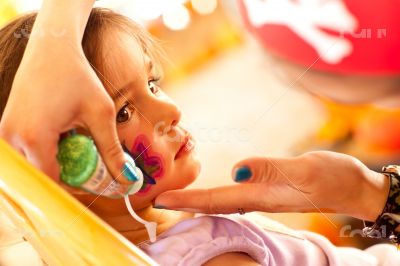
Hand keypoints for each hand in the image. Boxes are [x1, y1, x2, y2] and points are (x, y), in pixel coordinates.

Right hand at [0, 0, 136, 184]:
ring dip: (56, 163)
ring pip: (33, 165)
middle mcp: (13, 138)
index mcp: (35, 138)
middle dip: (67, 175)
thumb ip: (112, 149)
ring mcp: (6, 132)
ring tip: (77, 148)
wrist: (52, 49)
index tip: (96, 181)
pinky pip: (26, 152)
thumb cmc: (78, 77)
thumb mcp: (101, 113)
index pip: (53, 181)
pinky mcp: (6, 126)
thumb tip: (127, 178)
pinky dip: (45, 152)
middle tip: (90, 166)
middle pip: (41, 175)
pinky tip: (63, 138)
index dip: (76, 186)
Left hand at [155, 151, 389, 220]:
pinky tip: (207, 189)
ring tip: (173, 196)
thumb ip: (271, 170)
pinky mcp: (267, 189)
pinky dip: (213, 192)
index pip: (216, 200)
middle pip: (212, 204)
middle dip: (184, 203)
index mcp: (261, 195)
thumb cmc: (332, 177)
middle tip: (157, 199)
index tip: (161, 200)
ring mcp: (261, 196)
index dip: (187, 201)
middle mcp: (256, 198)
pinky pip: (232, 194)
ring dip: (195, 199)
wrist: (350, 186)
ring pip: (220, 201)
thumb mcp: (305, 170)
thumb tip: (237, 170)